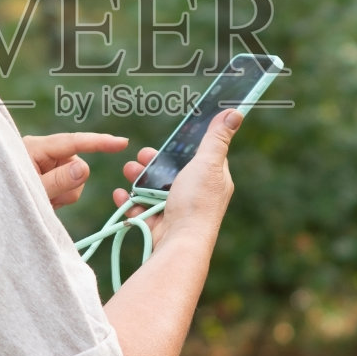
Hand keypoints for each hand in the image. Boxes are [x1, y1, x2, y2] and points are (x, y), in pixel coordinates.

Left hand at [24, 132, 128, 208]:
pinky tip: (43, 203)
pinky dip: (59, 199)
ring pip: (75, 181)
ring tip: (40, 202)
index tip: (122, 142)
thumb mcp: (32, 190)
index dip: (98, 142)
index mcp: (36, 148)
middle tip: (46, 200)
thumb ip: (58, 181)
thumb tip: (84, 167)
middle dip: (68, 187)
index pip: (73, 142)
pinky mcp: (48, 178)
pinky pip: (68, 189)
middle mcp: (43, 153)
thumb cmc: (3, 195)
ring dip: (62, 196)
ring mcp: (46, 165)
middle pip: (77, 166)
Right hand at [111, 111, 241, 244]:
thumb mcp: (208, 163)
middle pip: (173, 172)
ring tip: (128, 171)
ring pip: (154, 189)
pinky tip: (121, 194)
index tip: (169, 140)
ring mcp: (177, 211)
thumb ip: (217, 138)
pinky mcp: (159, 225)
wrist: (180, 243)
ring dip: (138, 178)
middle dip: (153, 162)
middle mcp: (196, 195)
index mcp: (213, 179)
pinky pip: (141, 210)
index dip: (184, 147)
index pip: (201, 157)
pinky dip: (129, 202)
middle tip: (141, 155)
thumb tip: (236, 112)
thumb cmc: (197, 202)